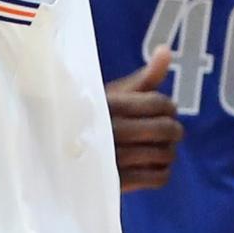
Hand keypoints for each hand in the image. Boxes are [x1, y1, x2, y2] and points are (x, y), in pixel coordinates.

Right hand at [104, 59, 180, 191]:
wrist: (59, 154)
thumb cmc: (92, 119)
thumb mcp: (113, 96)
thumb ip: (144, 77)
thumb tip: (166, 50)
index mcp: (109, 105)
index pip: (156, 103)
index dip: (169, 107)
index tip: (167, 111)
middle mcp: (110, 130)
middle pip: (164, 129)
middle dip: (174, 130)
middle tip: (172, 131)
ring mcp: (113, 158)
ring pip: (164, 154)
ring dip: (169, 152)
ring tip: (162, 149)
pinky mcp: (116, 182)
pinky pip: (157, 178)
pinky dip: (163, 172)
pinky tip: (154, 166)